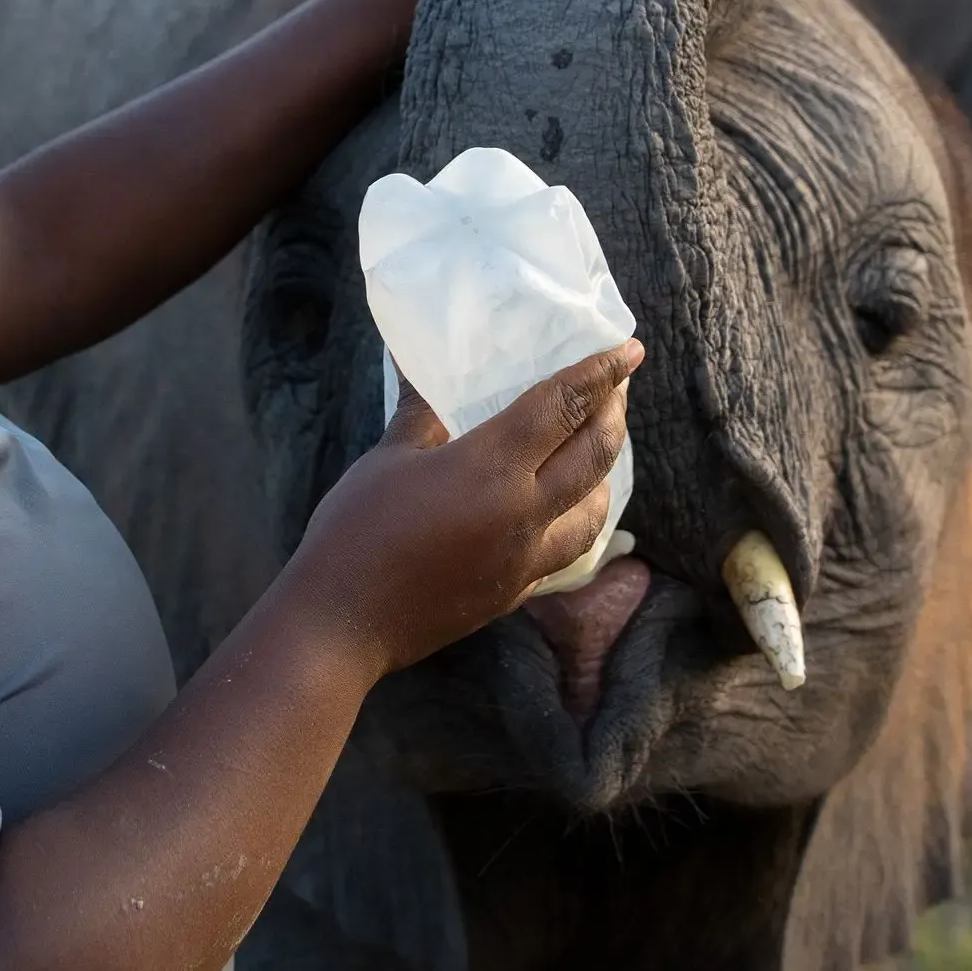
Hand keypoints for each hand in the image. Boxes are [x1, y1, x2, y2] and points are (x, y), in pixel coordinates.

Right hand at [286, 340, 642, 681]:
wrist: (342, 622)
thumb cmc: (355, 529)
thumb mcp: (387, 457)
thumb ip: (420, 411)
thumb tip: (422, 365)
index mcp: (492, 469)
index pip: (562, 408)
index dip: (599, 374)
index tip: (628, 350)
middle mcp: (523, 514)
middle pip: (592, 456)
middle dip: (612, 416)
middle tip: (619, 387)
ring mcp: (524, 560)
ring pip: (594, 512)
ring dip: (605, 472)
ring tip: (597, 446)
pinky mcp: (514, 592)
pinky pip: (567, 550)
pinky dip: (579, 518)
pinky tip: (565, 508)